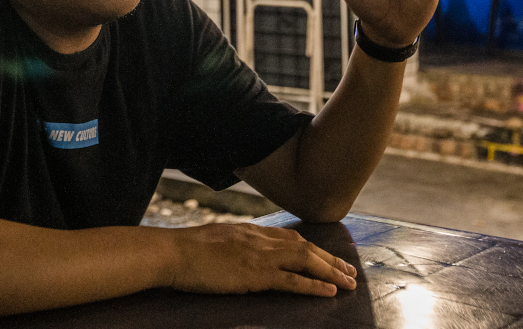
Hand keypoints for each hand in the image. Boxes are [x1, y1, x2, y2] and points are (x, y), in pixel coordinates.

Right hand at [169, 223, 356, 296]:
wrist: (173, 252)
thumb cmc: (185, 249)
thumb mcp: (214, 239)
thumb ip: (233, 243)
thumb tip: (237, 251)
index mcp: (250, 231)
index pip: (289, 236)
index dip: (312, 247)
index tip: (326, 256)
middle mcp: (259, 239)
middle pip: (304, 246)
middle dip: (330, 259)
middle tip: (350, 271)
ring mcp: (258, 256)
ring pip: (305, 260)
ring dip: (331, 271)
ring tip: (349, 283)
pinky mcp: (254, 275)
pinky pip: (291, 281)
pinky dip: (313, 286)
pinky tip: (329, 291)